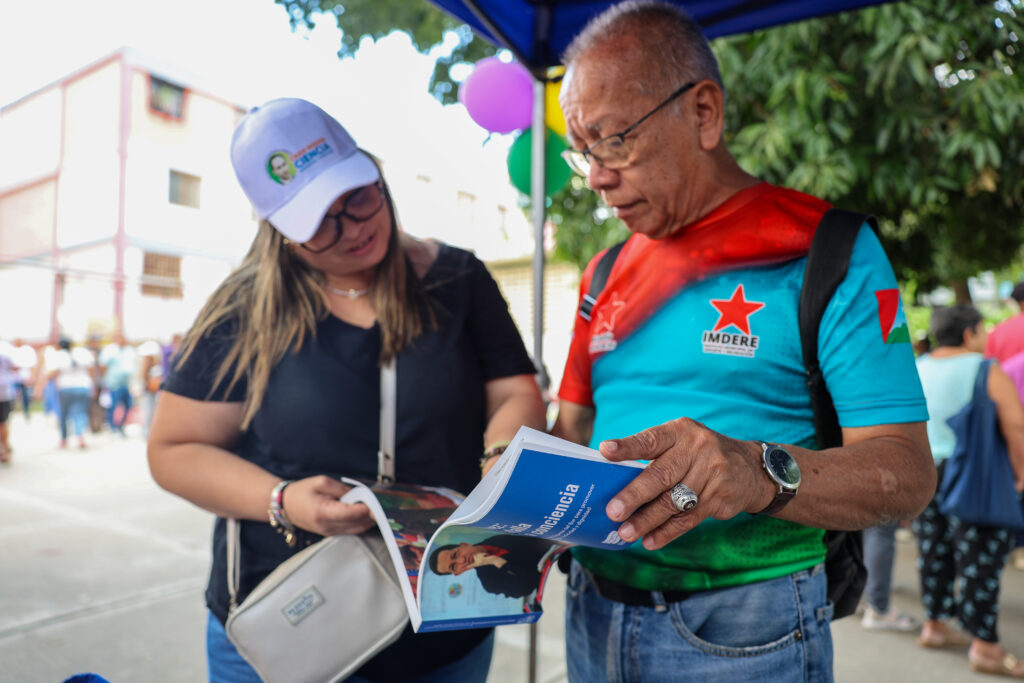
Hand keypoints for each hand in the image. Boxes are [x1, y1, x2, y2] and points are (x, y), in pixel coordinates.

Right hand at [281, 475, 375, 535]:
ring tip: (373, 507)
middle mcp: (326, 526)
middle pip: (356, 523)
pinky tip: (365, 514)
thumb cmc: (302, 491)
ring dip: (367, 520)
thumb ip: (343, 489)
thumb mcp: (322, 482)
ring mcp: (328, 532)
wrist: (286, 505)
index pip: (349, 514)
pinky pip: (351, 531)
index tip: (376, 503)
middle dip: (370, 514)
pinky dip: (360, 523)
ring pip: (356, 529)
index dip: (365, 509)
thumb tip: (361, 496)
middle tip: (379, 504)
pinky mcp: (331, 534)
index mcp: (322, 512)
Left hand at [600, 418, 772, 549]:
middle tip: (613, 511)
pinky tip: (649, 540)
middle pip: (661, 475)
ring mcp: (711, 474)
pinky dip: (666, 532)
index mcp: (680, 431)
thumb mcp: (681, 443)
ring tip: (625, 533)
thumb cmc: (699, 455)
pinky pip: (688, 519)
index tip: (605, 451)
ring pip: (673, 502)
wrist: (751, 469)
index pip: (651, 439)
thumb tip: (614, 483)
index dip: (628, 446)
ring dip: (647, 521)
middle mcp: (697, 449)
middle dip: (634, 495)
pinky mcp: (719, 498)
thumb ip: (654, 457)